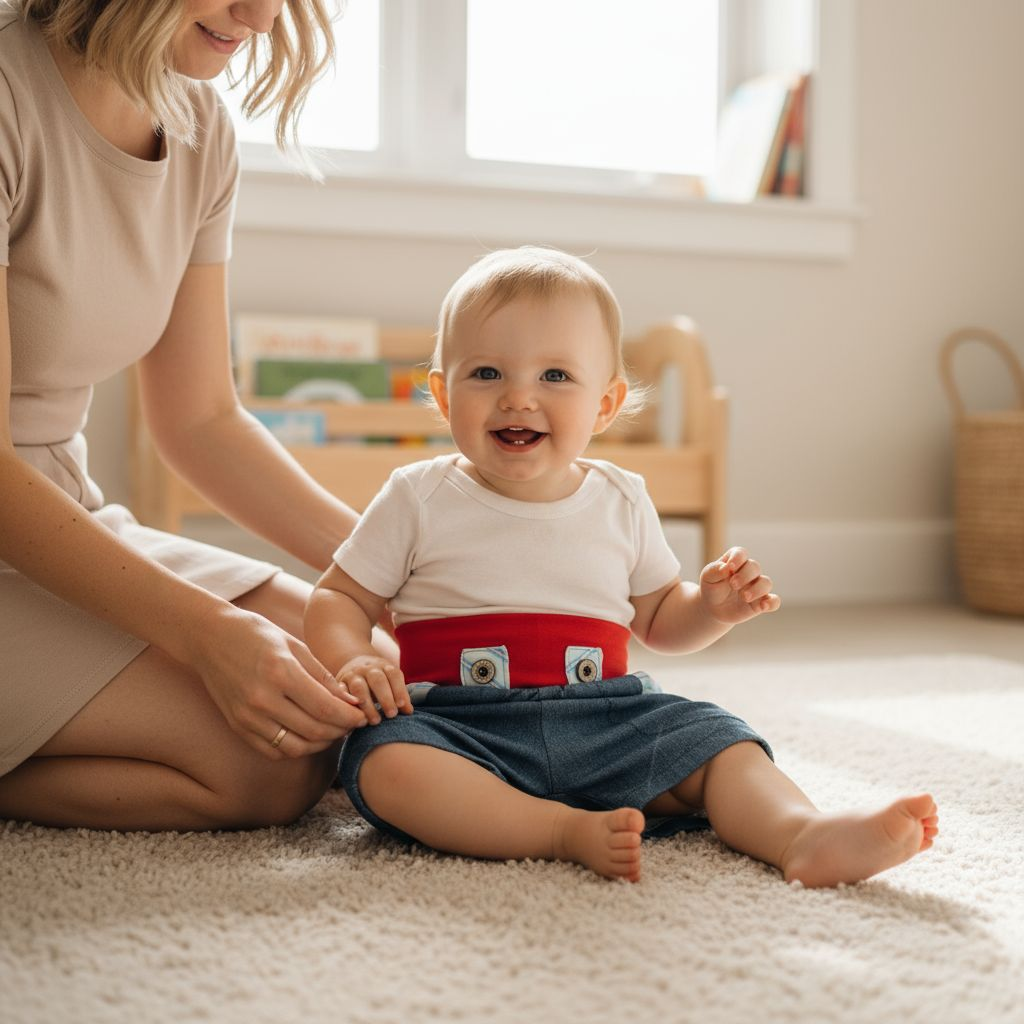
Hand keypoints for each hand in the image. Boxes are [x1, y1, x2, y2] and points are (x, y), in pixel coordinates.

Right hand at [190, 605, 366, 759]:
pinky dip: (296, 748)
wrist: (210, 638)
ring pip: (295, 747)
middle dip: (340, 731)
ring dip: (320, 744)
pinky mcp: (238, 727)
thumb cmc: (257, 635)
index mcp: (281, 673)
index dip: (349, 718)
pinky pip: (273, 751)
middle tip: (352, 724)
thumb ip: (323, 677)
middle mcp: (262, 699)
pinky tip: (307, 735)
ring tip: (332, 730)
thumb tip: (350, 703)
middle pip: (314, 730)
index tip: (362, 716)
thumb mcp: (296, 646)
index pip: (325, 709)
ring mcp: (247, 717)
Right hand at [337, 654, 411, 724]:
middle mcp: (368, 669)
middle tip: (391, 715)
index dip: (399, 689)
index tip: (402, 706)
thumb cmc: (378, 682)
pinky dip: (347, 704)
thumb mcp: (390, 683)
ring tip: (375, 721)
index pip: (393, 674)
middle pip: (377, 680)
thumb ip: (400, 696)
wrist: (354, 665)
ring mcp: (352, 675)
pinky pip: (341, 693)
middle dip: (385, 698)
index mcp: (384, 666)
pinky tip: (354, 717)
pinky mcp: (339, 684)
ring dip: (367, 705)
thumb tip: (409, 712)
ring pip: (359, 687)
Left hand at [700, 547, 780, 624]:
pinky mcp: (761, 602)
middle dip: (745, 575)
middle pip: (754, 567)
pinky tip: (763, 606)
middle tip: (733, 585)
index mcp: (735, 561)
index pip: (741, 553)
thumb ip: (714, 570)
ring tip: (744, 596)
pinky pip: (774, 601)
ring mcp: (756, 587)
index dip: (738, 558)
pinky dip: (772, 603)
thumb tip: (726, 568)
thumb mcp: (707, 577)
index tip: (730, 567)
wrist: (713, 607)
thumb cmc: (711, 587)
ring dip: (757, 589)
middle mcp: (749, 572)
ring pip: (766, 583)